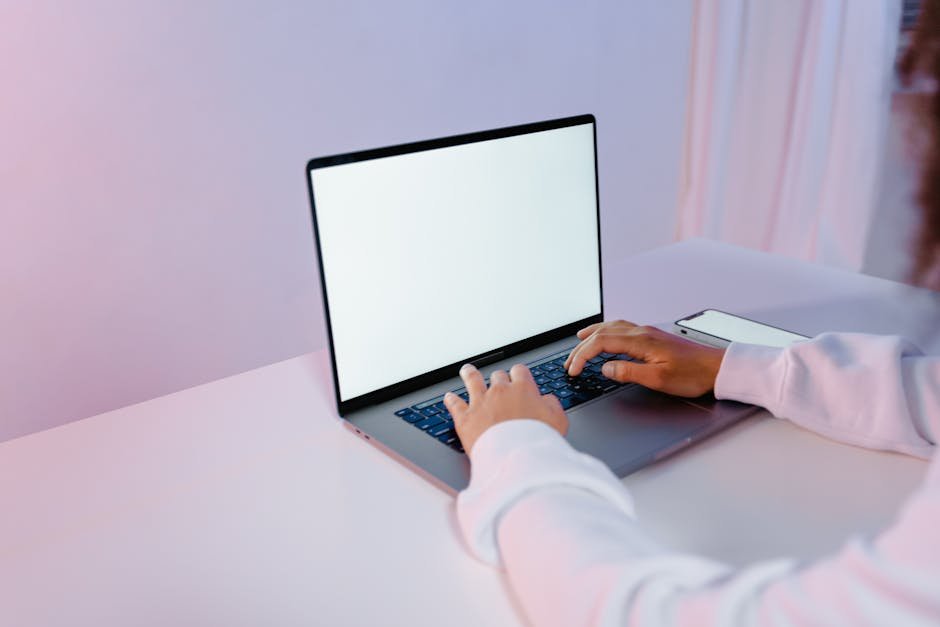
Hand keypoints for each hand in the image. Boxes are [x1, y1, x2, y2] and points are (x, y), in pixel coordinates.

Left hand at [443, 363, 567, 454]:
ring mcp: (481, 403)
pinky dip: (451, 400)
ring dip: (469, 375)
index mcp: (523, 389)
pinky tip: (449, 397)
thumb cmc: (538, 440)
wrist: (516, 458)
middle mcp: (500, 391)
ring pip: (472, 381)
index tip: (518, 377)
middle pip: (497, 376)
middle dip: (498, 378)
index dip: (519, 374)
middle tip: (497, 381)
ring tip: (467, 371)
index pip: (519, 371)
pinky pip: (455, 404)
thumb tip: (546, 399)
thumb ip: (552, 404)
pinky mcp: (465, 418)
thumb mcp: (558, 420)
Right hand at [564, 320, 724, 397]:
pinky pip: (622, 328)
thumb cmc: (692, 375)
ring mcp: (647, 332)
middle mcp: (642, 332)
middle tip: (569, 363)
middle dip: (581, 347)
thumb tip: (605, 368)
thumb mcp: (658, 379)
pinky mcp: (653, 336)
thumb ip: (628, 372)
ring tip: (579, 340)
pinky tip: (608, 336)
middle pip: (602, 333)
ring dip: (592, 334)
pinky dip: (607, 331)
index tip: (573, 370)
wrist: (717, 368)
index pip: (601, 343)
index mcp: (640, 341)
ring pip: (612, 327)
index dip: (582, 356)